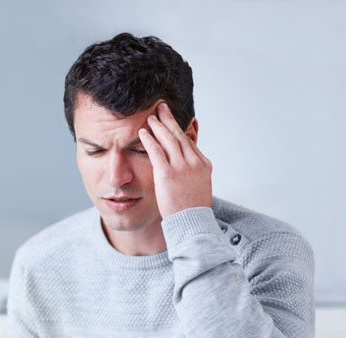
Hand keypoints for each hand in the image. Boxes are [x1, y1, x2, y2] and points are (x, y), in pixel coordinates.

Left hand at [139, 102, 212, 217]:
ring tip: (150, 116)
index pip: (188, 141)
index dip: (178, 129)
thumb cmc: (191, 209)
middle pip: (179, 135)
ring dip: (158, 126)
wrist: (192, 222)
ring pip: (168, 139)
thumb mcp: (198, 186)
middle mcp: (194, 162)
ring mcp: (182, 167)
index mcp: (203, 164)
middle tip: (161, 107)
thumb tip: (188, 168)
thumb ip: (193, 172)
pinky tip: (143, 132)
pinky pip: (156, 151)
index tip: (171, 120)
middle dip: (169, 120)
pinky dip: (149, 139)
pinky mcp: (167, 173)